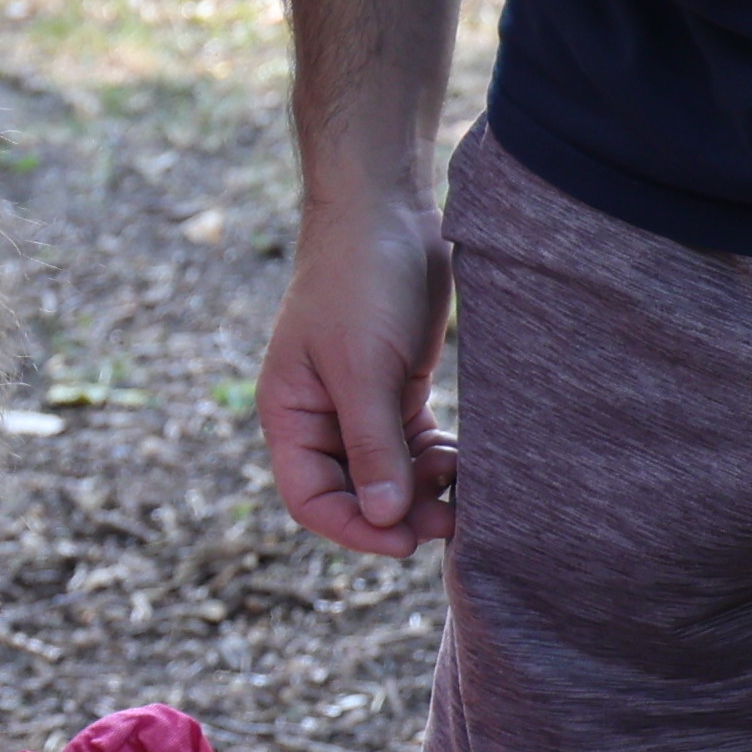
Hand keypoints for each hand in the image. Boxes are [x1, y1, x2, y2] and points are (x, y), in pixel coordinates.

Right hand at [257, 185, 457, 557]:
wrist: (385, 210)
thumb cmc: (358, 281)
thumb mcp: (363, 367)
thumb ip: (372, 446)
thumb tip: (386, 521)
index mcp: (290, 414)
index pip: (311, 498)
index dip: (354, 530)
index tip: (404, 542)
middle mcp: (319, 416)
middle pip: (354, 493)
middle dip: (398, 512)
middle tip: (449, 519)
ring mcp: (358, 402)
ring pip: (389, 473)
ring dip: (423, 488)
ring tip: (460, 481)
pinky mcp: (395, 385)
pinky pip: (412, 445)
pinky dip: (436, 460)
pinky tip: (462, 458)